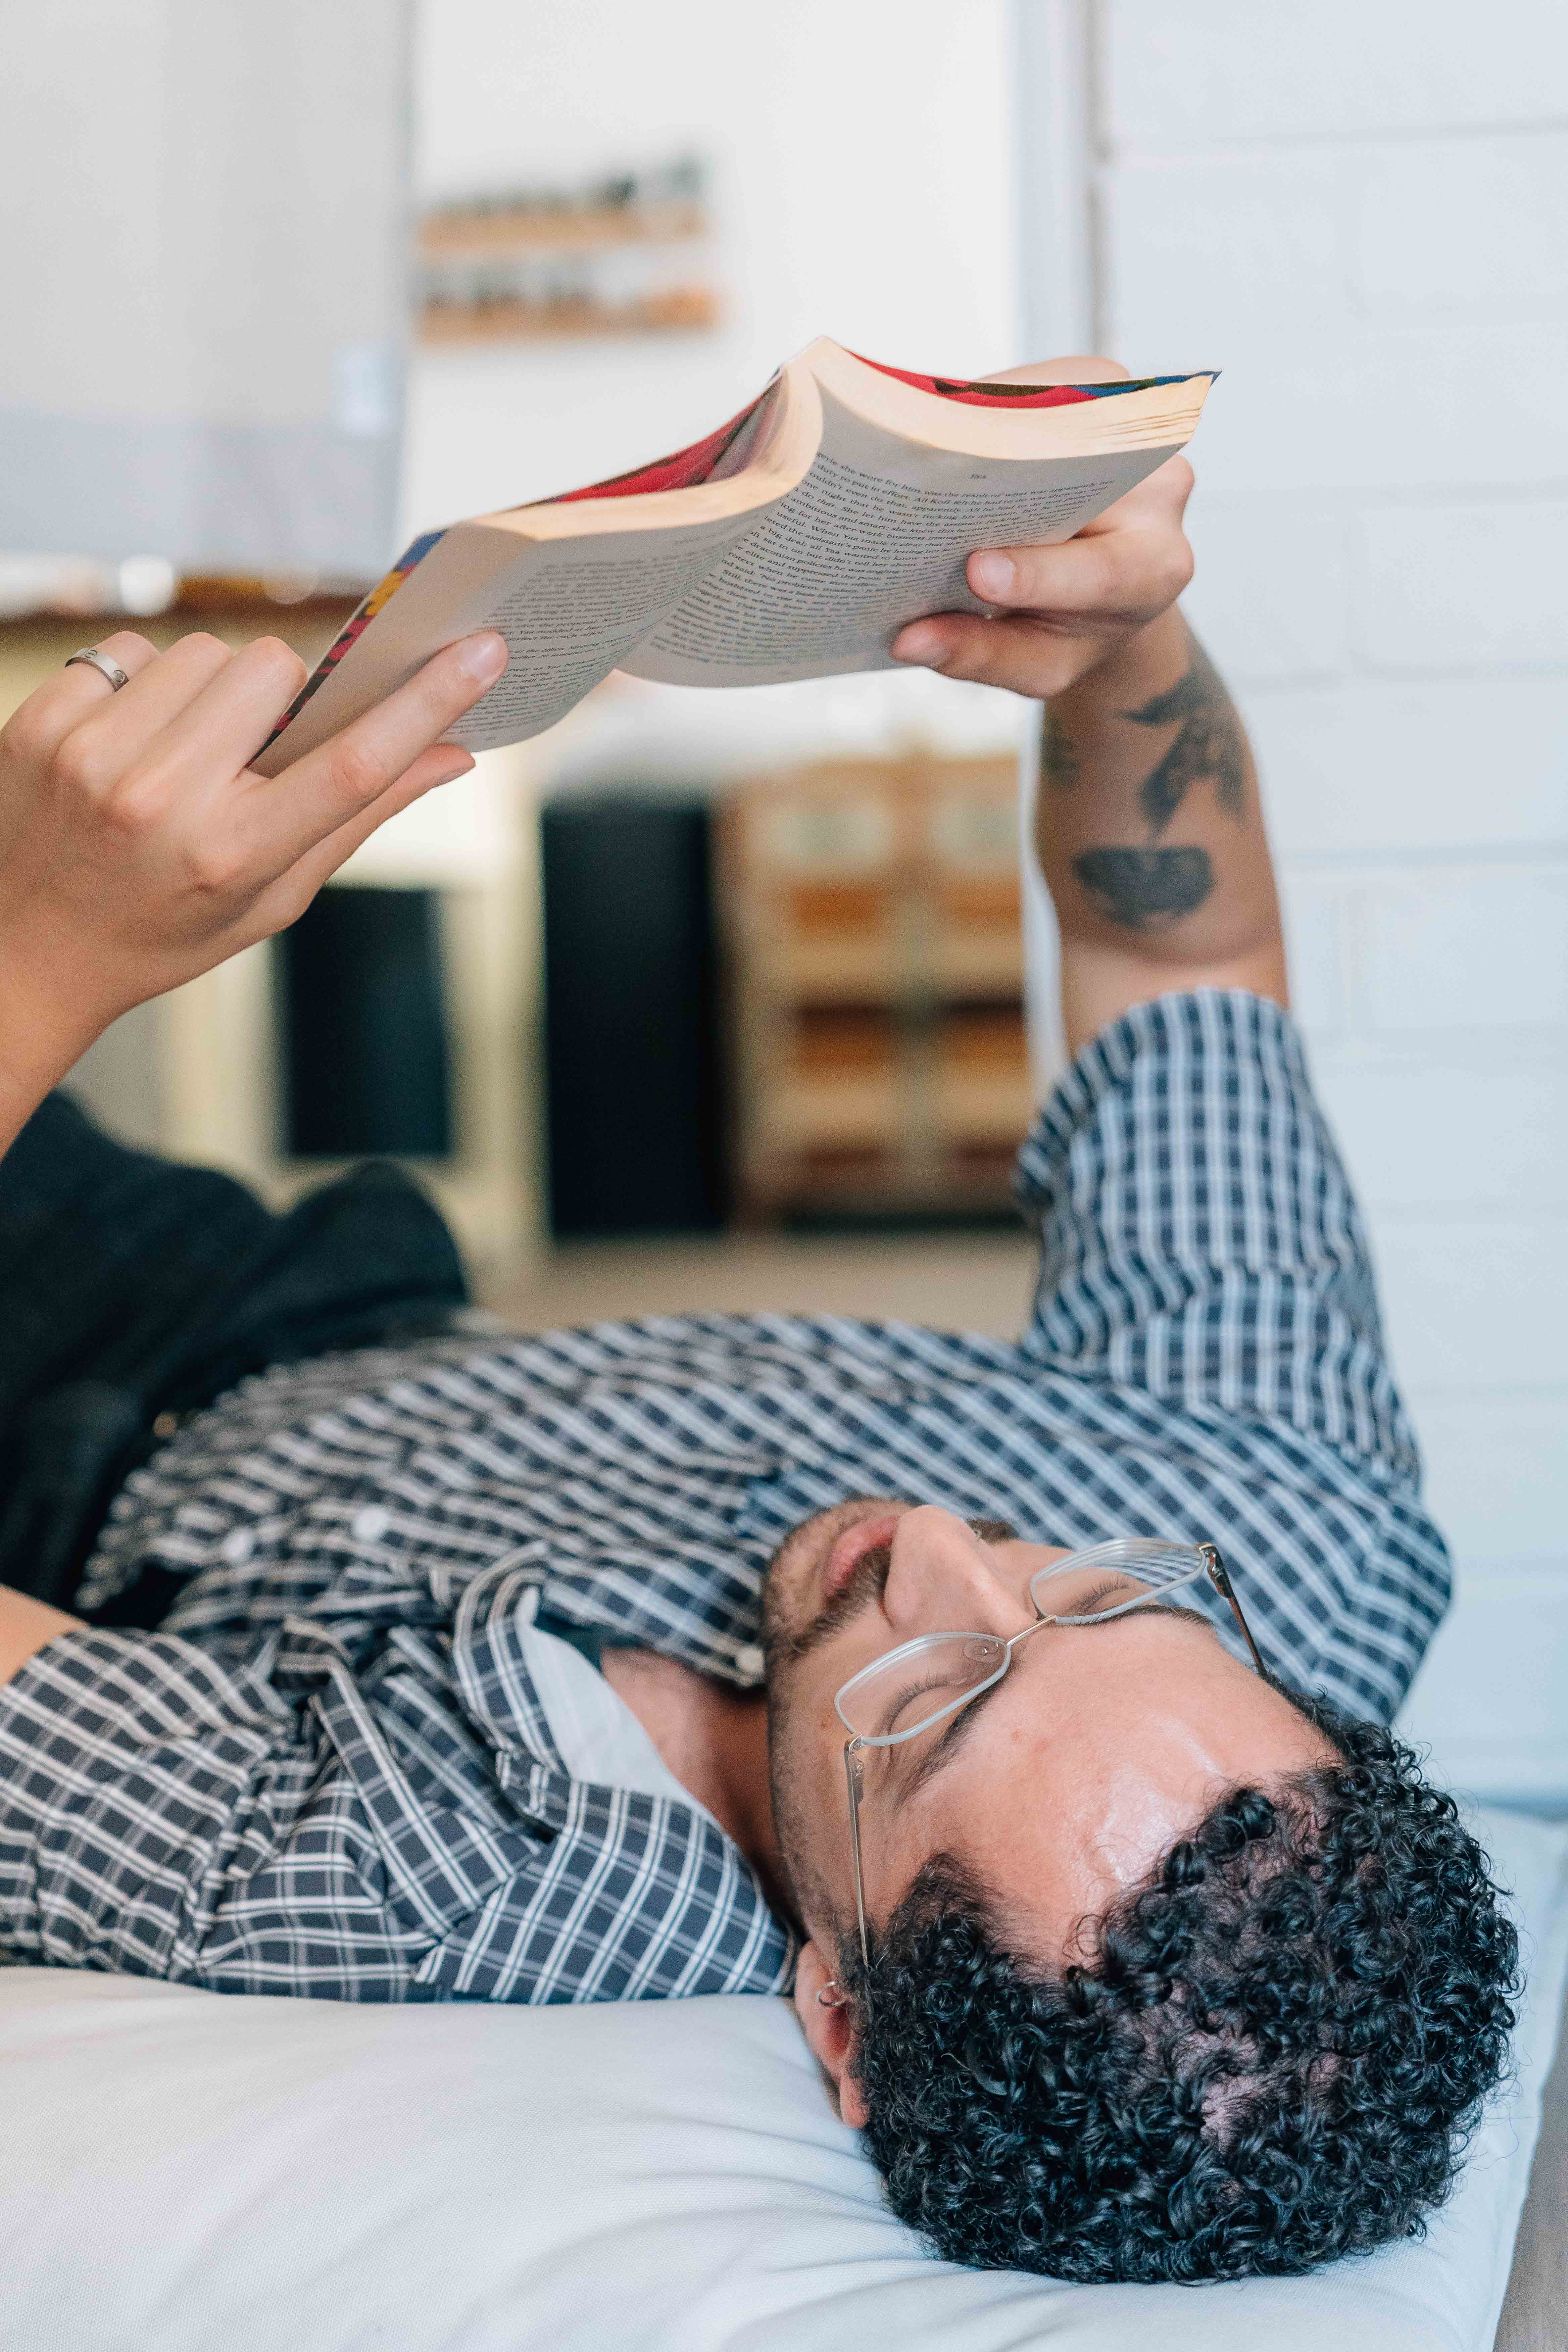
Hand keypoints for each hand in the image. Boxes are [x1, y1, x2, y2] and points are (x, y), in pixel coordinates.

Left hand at [0, 624, 507, 1144]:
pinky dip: (142, 687)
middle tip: (257, 746)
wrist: (25, 949)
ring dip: (211, 689)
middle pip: (274, 669)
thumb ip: (359, 819)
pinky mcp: (42, 723)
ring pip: (203, 651)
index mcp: (232, 856)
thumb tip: (454, 752)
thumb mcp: (272, 898)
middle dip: (282, 695)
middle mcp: (162, 802)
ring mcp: (93, 757)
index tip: (482, 649)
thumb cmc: (165, 929)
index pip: (353, 762)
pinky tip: (128, 743)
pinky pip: (129, 651)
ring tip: (186, 750)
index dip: (427, 702)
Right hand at [890, 357, 1194, 698]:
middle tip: (926, 487)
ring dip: (993, 425)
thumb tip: (907, 641)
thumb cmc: (1071, 629)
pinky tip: (949, 419)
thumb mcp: (1037, 665)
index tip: (977, 572)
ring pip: (1064, 415)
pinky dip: (995, 400)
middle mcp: (1160, 498)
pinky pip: (1049, 382)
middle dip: (1003, 480)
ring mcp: (1137, 439)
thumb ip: (980, 656)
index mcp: (1151, 573)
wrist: (1115, 584)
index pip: (1100, 571)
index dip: (1036, 572)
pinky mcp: (1111, 393)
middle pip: (1080, 478)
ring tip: (927, 444)